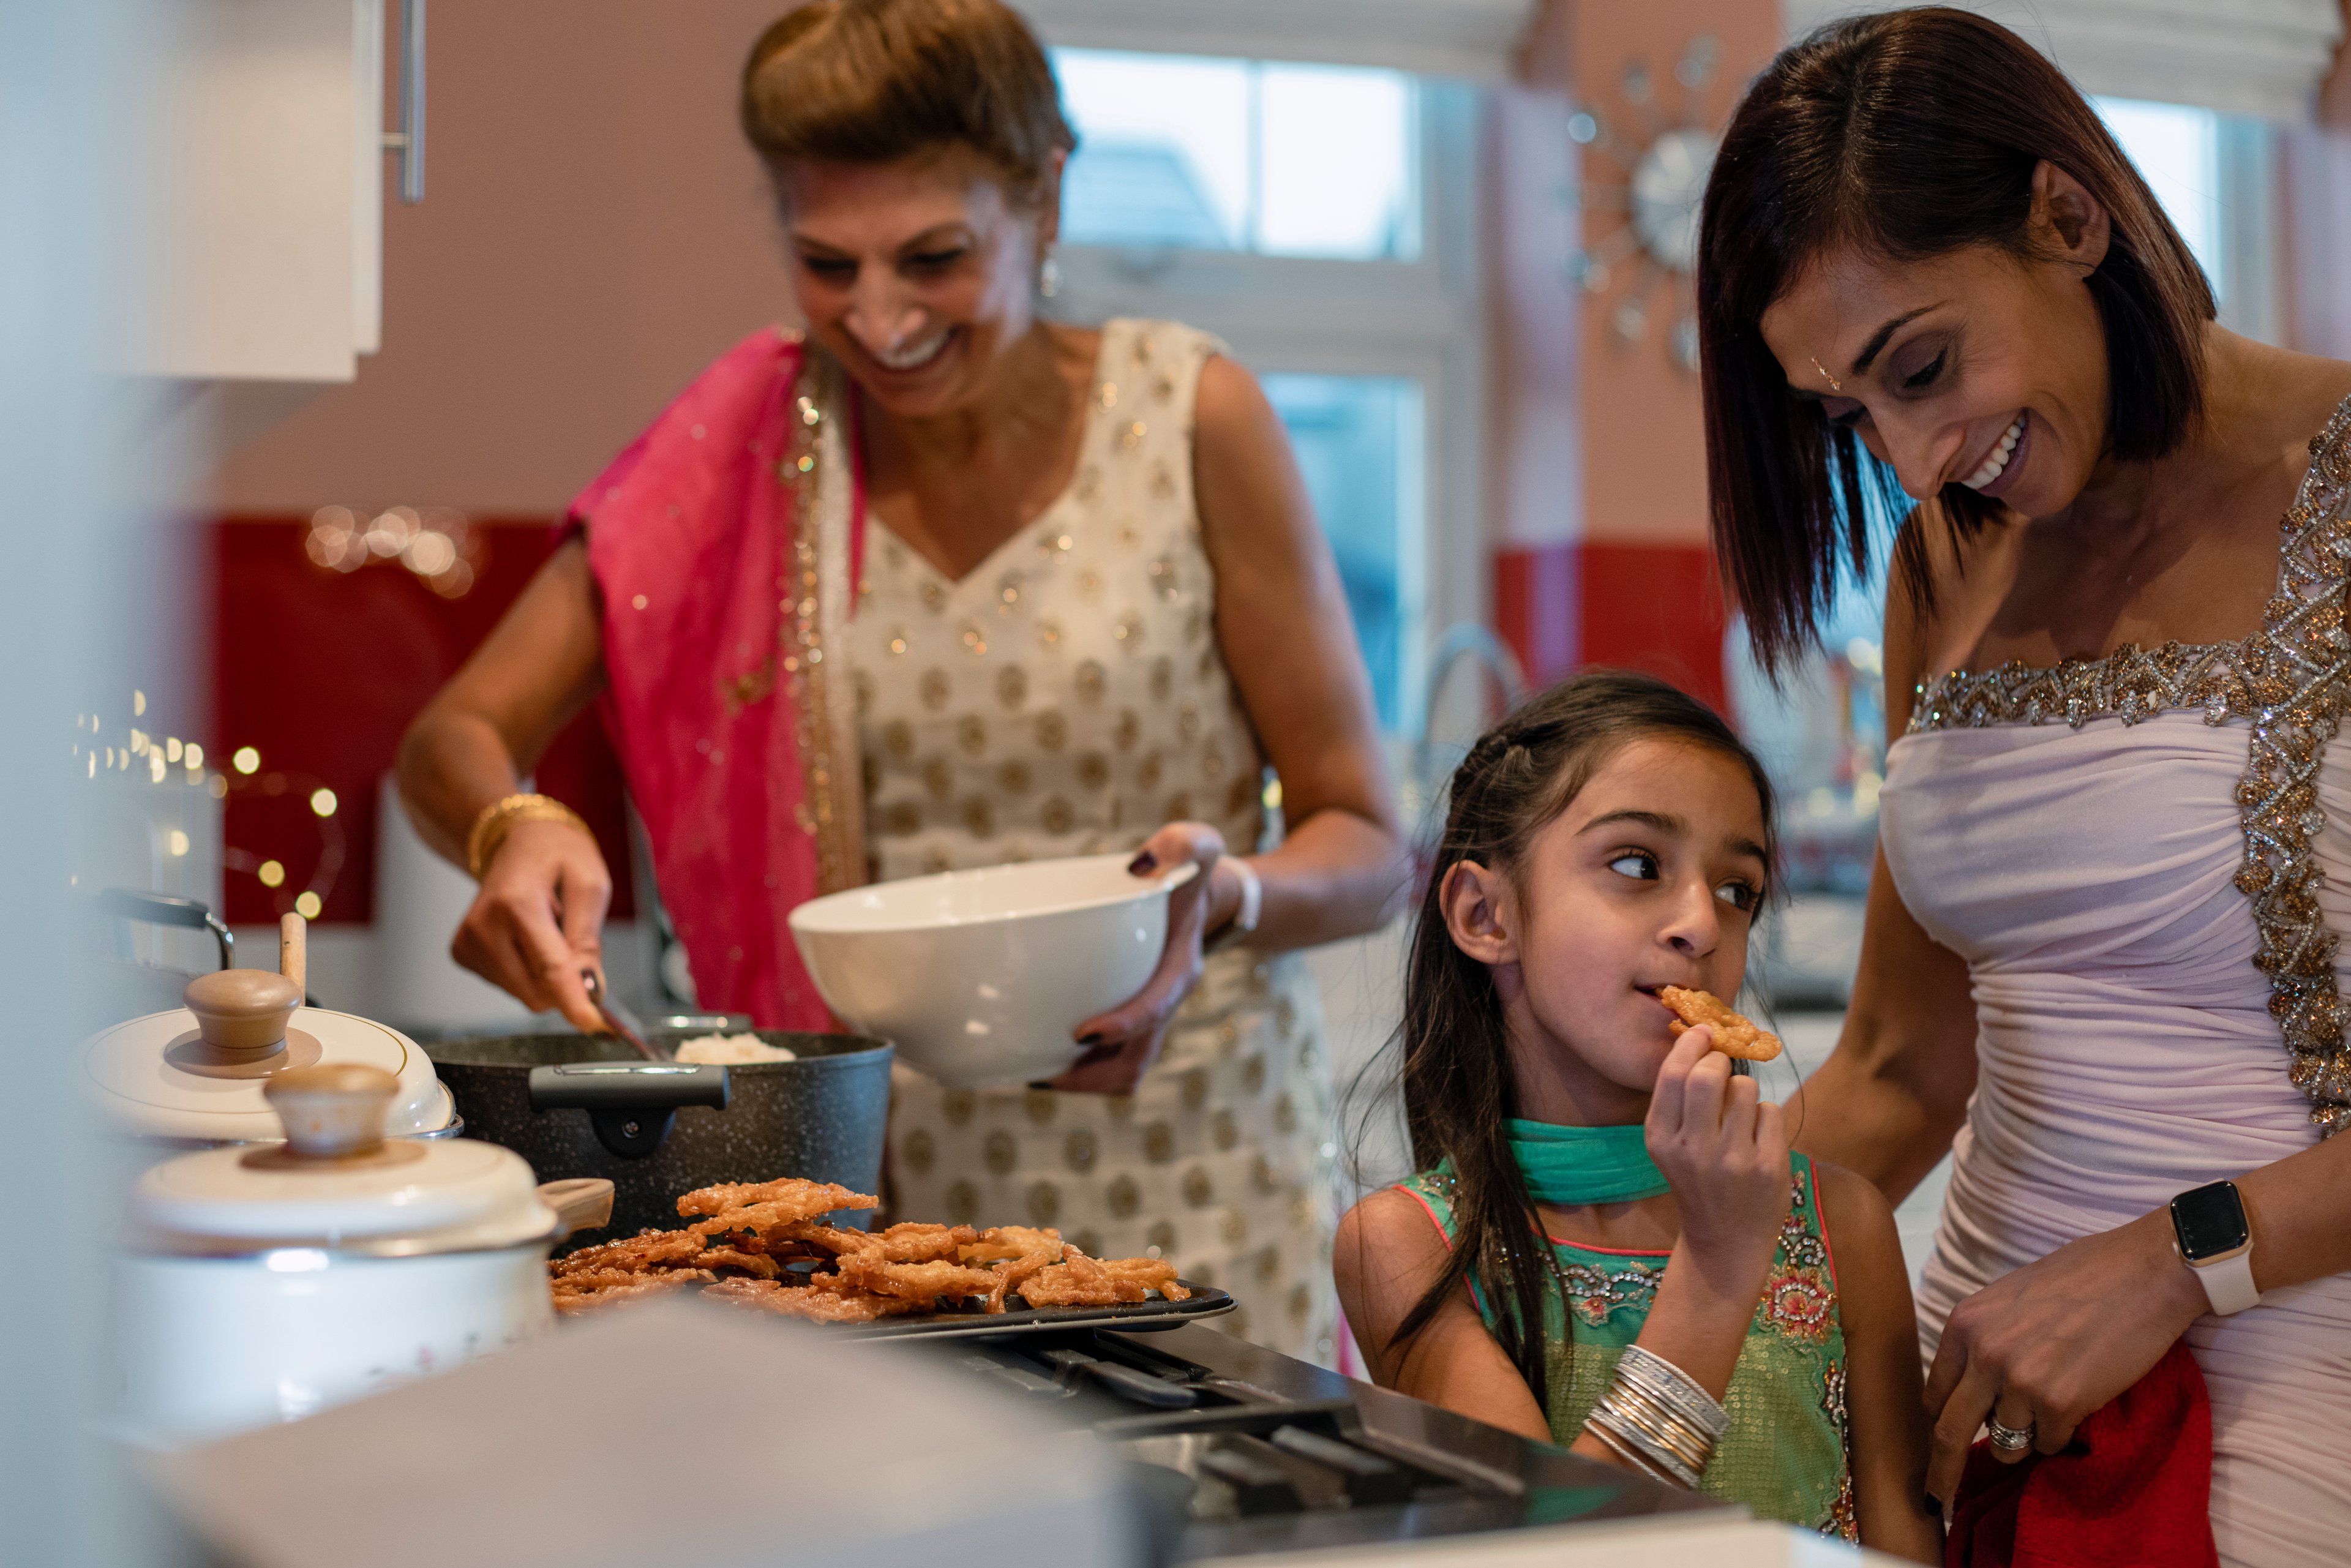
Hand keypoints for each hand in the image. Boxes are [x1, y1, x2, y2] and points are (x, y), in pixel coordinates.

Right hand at [450, 817, 609, 1032]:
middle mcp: (484, 926)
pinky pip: (510, 985)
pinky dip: (527, 968)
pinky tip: (526, 936)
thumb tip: (592, 989)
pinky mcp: (463, 954)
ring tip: (544, 928)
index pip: (549, 968)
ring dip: (545, 971)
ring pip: (525, 993)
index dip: (574, 1001)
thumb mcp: (589, 884)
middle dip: (565, 979)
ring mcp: (468, 942)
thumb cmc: (555, 855)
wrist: (515, 841)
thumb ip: (589, 940)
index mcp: (517, 903)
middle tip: (567, 934)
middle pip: (537, 990)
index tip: (593, 1025)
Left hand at [1050, 822, 1230, 1094]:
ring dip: (1079, 1081)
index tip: (1081, 1033)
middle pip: (1133, 1063)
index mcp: (1180, 970)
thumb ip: (1185, 843)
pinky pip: (1107, 1061)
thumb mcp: (1196, 845)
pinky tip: (1039, 1056)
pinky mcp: (1128, 1019)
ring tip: (1032, 1072)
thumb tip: (1143, 862)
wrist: (1197, 896)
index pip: (1155, 1009)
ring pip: (1119, 1071)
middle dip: (1090, 1079)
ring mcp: (1147, 1018)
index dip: (1123, 1027)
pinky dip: (1077, 1068)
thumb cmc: (1186, 870)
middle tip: (1040, 1073)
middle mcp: (1165, 1003)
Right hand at [1646, 1024, 1791, 1299]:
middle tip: (1723, 1070)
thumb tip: (1703, 1036)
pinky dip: (1765, 1118)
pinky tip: (1757, 1140)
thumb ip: (1680, 1098)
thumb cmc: (1698, 1180)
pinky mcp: (1767, 1167)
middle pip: (1709, 1075)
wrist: (1725, 1240)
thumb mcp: (1672, 1145)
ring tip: (1740, 1119)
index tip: (1704, 1032)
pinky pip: (1771, 1111)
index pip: (1673, 1075)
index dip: (1691, 1045)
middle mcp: (1693, 1150)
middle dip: (1720, 1061)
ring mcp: (1732, 1160)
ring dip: (1746, 1093)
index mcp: (1661, 1139)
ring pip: (1746, 1088)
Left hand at [1922, 1208, 2205, 1503]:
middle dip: (1942, 1472)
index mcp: (1964, 1324)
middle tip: (1938, 1499)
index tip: (1940, 1446)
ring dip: (2025, 1439)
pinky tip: (2082, 1400)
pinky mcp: (2062, 1403)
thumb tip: (1974, 1386)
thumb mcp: (2010, 1299)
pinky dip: (2062, 1434)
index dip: (1939, 1422)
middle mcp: (1983, 1354)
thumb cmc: (2083, 1278)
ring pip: (2006, 1443)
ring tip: (2052, 1407)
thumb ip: (1985, 1339)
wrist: (2143, 1273)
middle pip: (1948, 1432)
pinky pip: (2049, 1443)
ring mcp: (2021, 1381)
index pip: (1935, 1392)